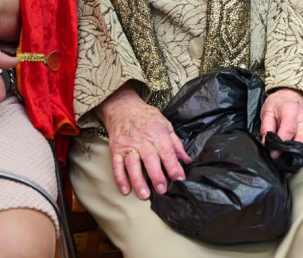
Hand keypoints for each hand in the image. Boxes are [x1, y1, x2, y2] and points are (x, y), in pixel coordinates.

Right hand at [96, 84, 190, 199]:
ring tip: (144, 195)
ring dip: (138, 180)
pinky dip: (120, 178)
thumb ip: (176, 144)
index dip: (173, 166)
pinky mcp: (116, 149)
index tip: (179, 178)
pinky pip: (117, 165)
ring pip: (132, 164)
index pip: (167, 152)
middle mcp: (142, 140)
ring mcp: (128, 145)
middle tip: (162, 190)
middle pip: (150, 159)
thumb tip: (186, 161)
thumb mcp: (166, 124)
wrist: (123, 107)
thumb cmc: (147, 117)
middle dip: (156, 175)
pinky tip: (126, 190)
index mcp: (157, 133)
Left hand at [260, 88, 302, 157]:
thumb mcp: (267, 112)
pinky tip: (299, 153)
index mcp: (290, 111)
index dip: (281, 145)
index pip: (288, 130)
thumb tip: (266, 143)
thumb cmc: (279, 105)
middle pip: (302, 140)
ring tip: (290, 158)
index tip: (274, 154)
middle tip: (282, 158)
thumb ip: (266, 127)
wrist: (292, 97)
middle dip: (291, 153)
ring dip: (301, 155)